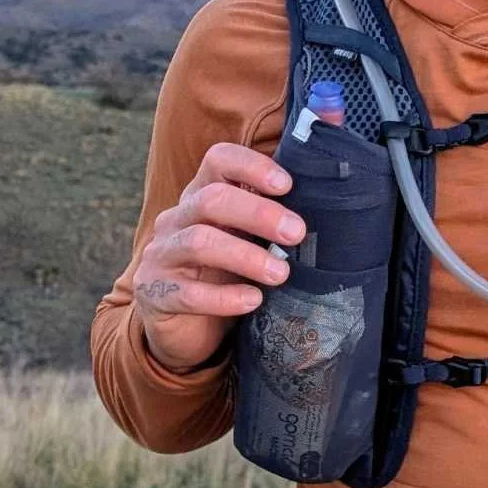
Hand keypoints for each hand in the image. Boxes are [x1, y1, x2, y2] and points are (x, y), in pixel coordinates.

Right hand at [134, 142, 305, 372]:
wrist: (186, 327)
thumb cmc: (225, 273)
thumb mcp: (249, 240)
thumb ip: (276, 216)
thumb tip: (331, 175)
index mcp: (202, 195)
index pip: (218, 161)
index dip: (252, 166)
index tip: (287, 185)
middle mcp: (177, 218)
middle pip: (212, 199)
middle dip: (258, 213)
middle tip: (296, 233)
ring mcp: (162, 254)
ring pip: (199, 242)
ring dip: (245, 256)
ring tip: (281, 273)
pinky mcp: (155, 292)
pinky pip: (187, 293)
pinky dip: (224, 297)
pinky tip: (253, 301)